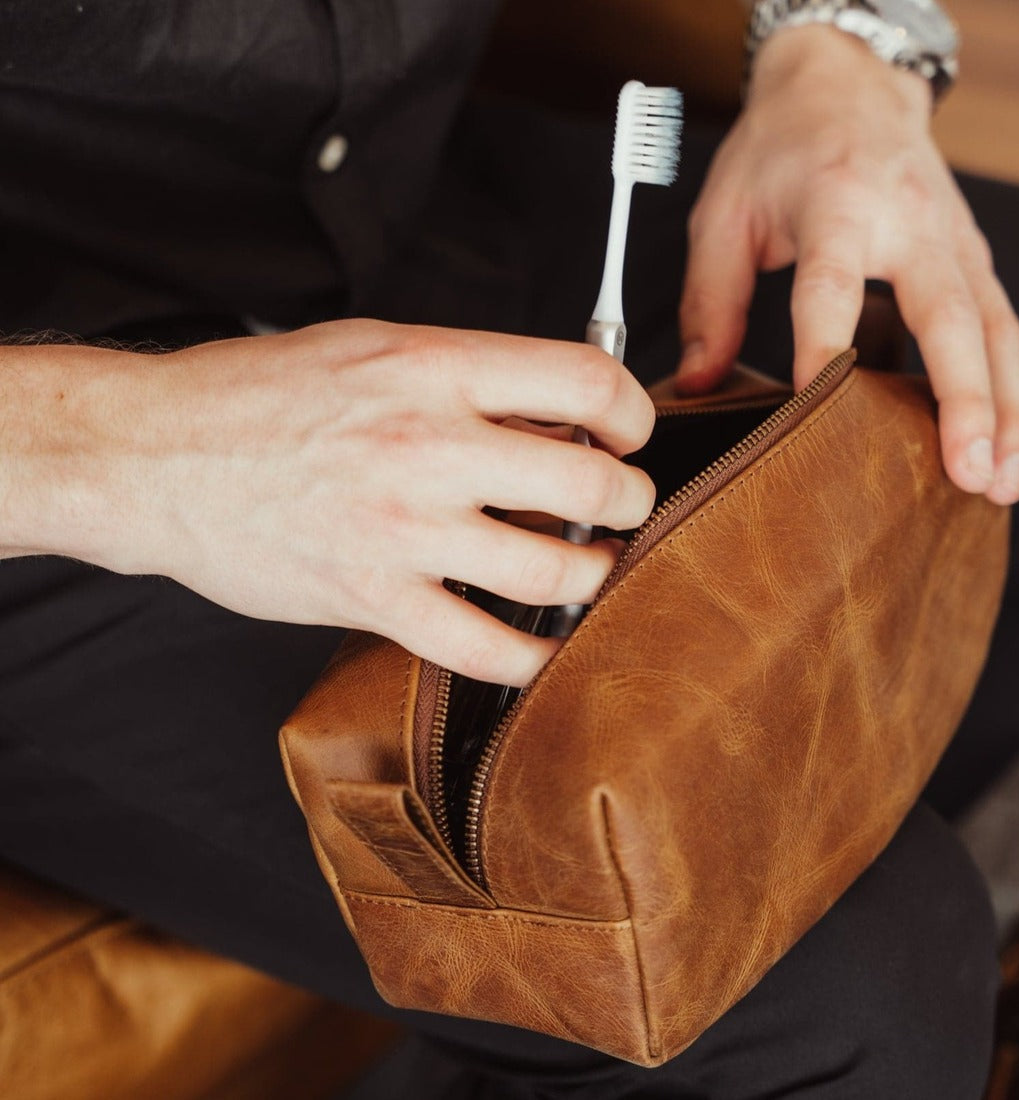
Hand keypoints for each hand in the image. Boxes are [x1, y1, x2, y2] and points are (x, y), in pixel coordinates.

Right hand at [2, 321, 655, 684]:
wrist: (153, 456)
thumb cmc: (258, 396)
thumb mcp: (372, 348)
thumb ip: (468, 376)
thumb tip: (556, 410)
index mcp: (433, 368)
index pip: (586, 383)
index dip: (634, 411)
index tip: (630, 434)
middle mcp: (428, 445)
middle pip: (592, 484)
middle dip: (630, 501)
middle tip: (625, 508)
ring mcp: (403, 529)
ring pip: (555, 569)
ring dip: (594, 574)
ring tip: (589, 569)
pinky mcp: (372, 598)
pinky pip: (485, 647)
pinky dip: (532, 656)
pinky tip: (542, 647)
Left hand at [675, 25, 1018, 504]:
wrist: (846, 84)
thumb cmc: (782, 149)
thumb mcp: (724, 213)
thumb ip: (709, 303)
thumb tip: (697, 386)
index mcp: (836, 204)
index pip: (830, 284)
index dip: (823, 347)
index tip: (815, 407)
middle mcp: (909, 221)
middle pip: (947, 315)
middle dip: (963, 400)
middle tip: (966, 471)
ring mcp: (952, 239)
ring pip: (994, 330)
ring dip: (1005, 409)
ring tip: (999, 482)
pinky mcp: (970, 257)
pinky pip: (1000, 328)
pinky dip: (1009, 389)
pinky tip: (1003, 443)